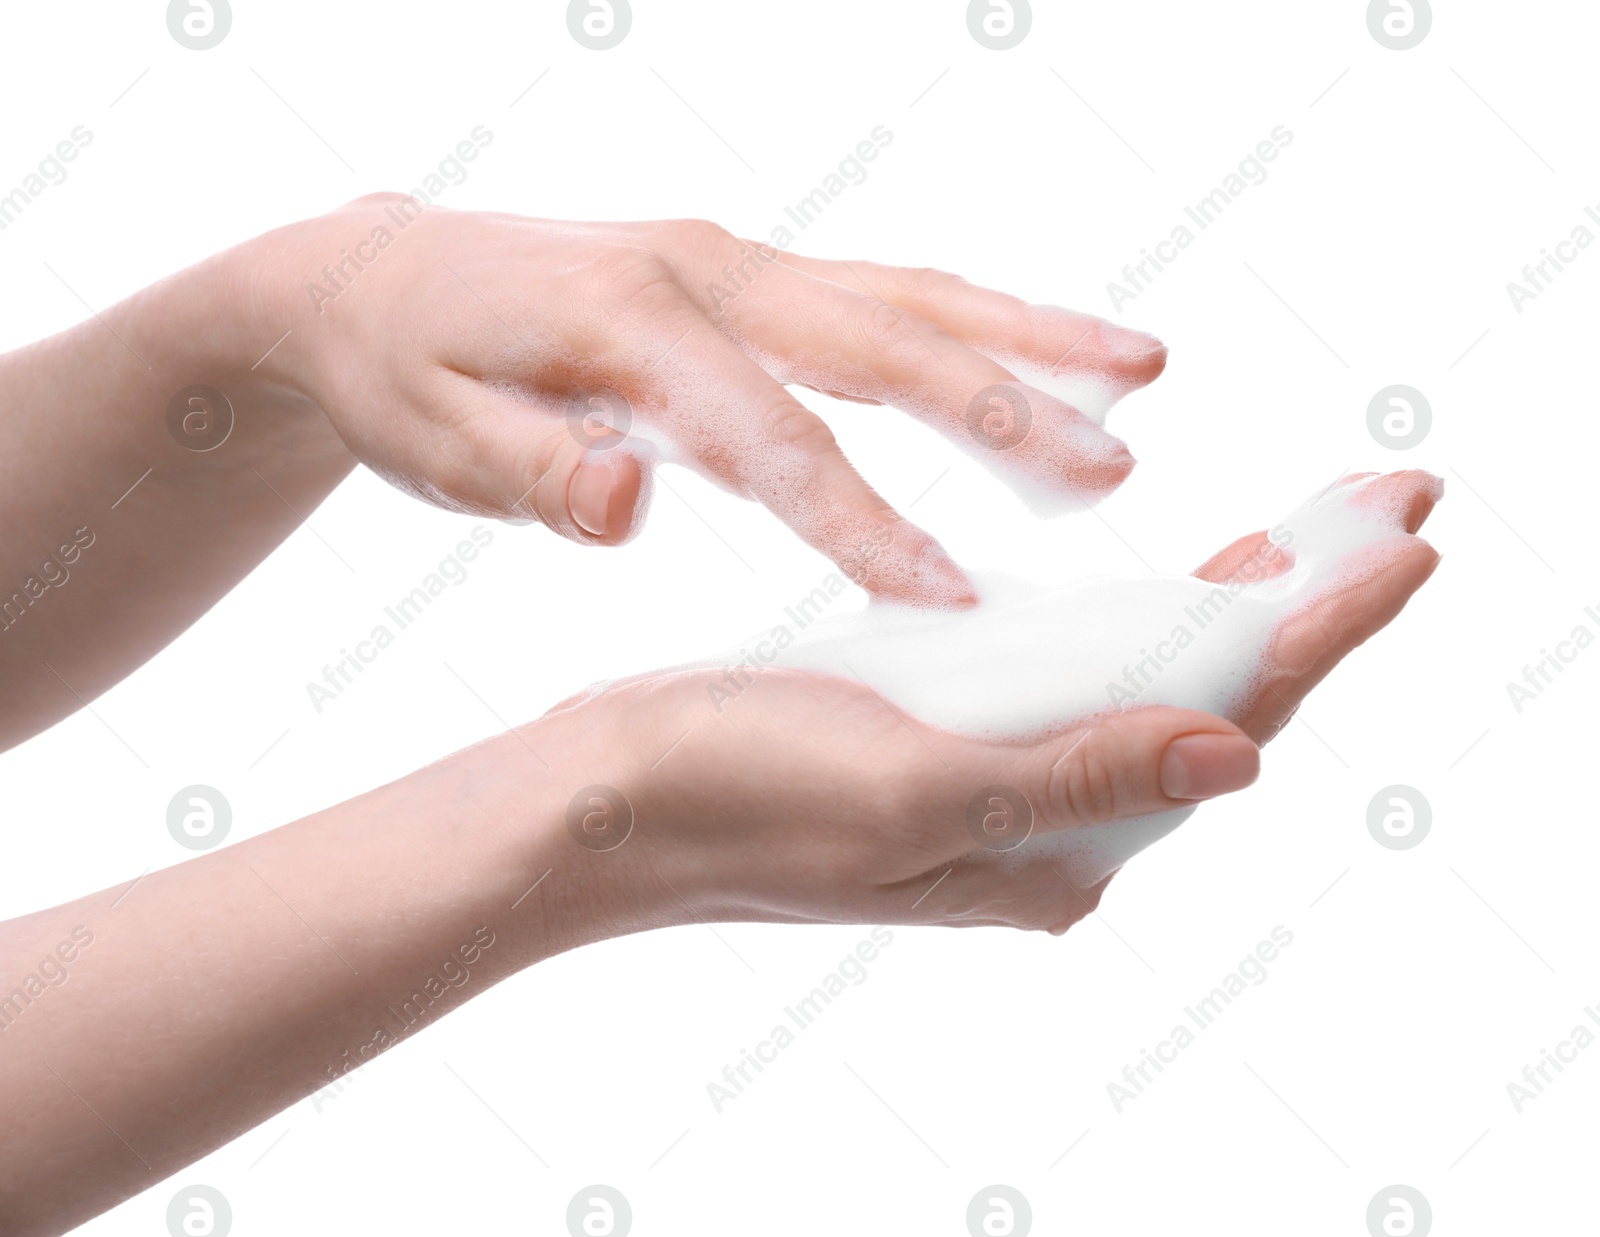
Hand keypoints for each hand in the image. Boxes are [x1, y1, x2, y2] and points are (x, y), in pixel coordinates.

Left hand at [246, 200, 1168, 604]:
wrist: (374, 275)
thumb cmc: (405, 369)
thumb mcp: (434, 438)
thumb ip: (533, 474)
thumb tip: (629, 500)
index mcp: (628, 324)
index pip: (771, 438)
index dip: (862, 521)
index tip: (950, 597)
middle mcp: (703, 272)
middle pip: (877, 343)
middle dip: (1000, 412)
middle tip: (1110, 475)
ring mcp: (733, 261)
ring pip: (906, 295)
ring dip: (1027, 340)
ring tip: (1141, 377)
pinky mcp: (747, 273)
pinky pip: (881, 288)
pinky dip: (975, 318)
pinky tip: (1050, 350)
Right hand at [539, 471, 1438, 935]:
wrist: (609, 807)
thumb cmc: (737, 800)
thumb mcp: (913, 795)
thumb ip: (1077, 779)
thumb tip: (1236, 757)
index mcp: (1055, 850)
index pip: (1228, 722)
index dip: (1326, 626)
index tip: (1406, 538)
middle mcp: (1049, 829)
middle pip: (1213, 700)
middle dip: (1309, 601)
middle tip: (1392, 501)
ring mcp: (1002, 788)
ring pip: (1158, 685)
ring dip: (1240, 604)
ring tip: (1320, 532)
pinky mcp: (955, 742)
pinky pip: (1090, 679)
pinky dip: (1149, 618)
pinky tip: (1184, 582)